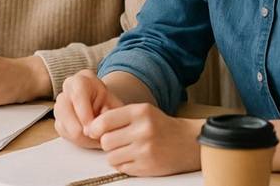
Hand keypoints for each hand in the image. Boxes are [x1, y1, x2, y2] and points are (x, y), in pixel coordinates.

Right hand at [54, 70, 122, 148]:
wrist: (105, 106)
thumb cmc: (110, 105)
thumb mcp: (116, 107)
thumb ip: (108, 117)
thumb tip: (95, 131)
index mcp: (83, 80)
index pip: (78, 94)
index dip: (85, 114)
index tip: (93, 129)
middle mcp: (67, 88)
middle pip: (64, 108)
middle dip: (79, 128)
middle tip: (94, 136)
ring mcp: (60, 102)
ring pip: (61, 121)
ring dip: (79, 136)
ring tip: (94, 137)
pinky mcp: (58, 117)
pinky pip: (62, 131)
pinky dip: (75, 139)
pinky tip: (88, 137)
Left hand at [86, 103, 202, 175]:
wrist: (189, 142)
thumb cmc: (160, 125)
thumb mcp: (142, 111)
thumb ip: (117, 116)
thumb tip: (90, 129)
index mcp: (140, 112)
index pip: (104, 121)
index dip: (95, 128)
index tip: (95, 131)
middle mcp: (143, 130)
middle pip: (106, 141)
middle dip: (107, 143)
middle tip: (116, 141)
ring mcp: (146, 150)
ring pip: (111, 157)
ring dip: (115, 155)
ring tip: (127, 149)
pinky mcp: (148, 167)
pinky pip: (122, 168)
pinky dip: (124, 164)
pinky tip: (135, 157)